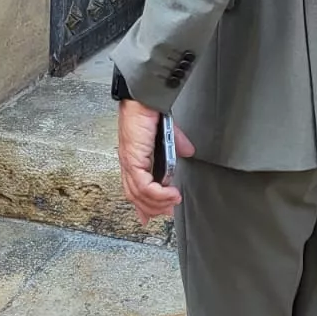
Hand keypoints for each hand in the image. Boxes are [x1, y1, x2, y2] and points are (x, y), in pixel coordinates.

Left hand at [116, 99, 194, 224]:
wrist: (143, 98)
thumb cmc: (148, 109)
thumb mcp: (167, 132)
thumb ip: (176, 144)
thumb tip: (188, 151)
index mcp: (133, 157)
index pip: (133, 188)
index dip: (141, 204)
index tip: (149, 217)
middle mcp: (128, 162)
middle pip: (134, 196)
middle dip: (152, 208)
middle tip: (167, 212)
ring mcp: (128, 162)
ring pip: (139, 194)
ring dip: (158, 203)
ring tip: (173, 202)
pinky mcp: (133, 160)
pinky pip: (144, 186)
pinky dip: (158, 194)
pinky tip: (170, 194)